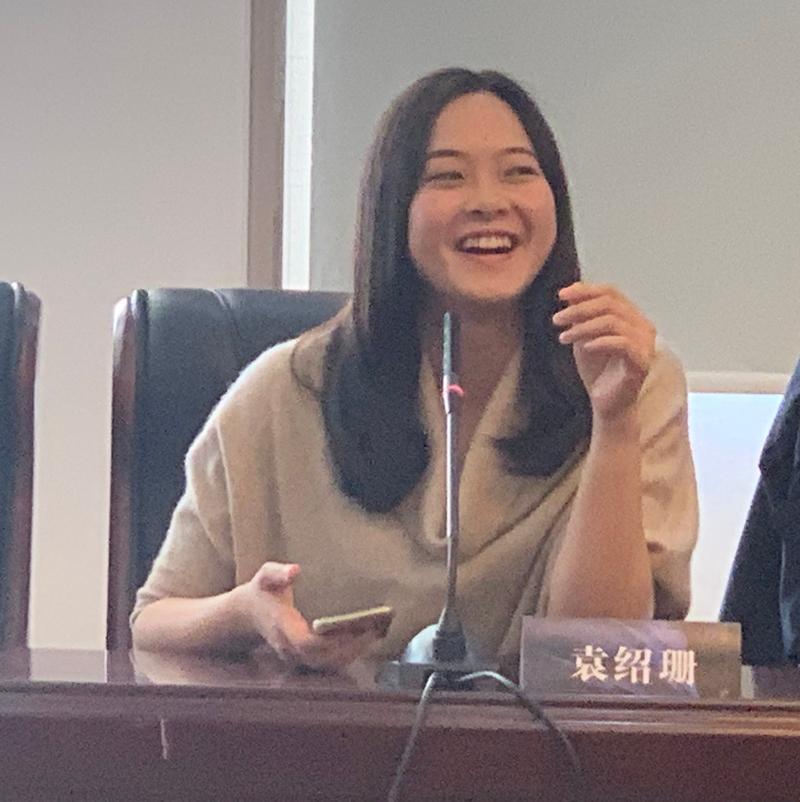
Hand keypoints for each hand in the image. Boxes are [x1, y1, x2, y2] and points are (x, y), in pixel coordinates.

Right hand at [238, 562, 377, 670]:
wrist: (245, 615)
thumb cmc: (261, 592)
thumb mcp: (265, 576)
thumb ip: (277, 572)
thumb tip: (295, 570)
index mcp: (283, 628)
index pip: (307, 643)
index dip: (330, 640)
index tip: (354, 627)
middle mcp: (290, 648)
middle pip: (323, 658)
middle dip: (351, 646)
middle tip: (376, 628)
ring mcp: (297, 657)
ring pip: (328, 664)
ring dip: (353, 651)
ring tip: (376, 633)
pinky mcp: (304, 658)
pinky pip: (329, 663)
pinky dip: (348, 654)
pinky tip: (365, 640)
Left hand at [552, 282, 654, 420]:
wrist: (606, 403)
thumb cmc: (597, 370)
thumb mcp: (583, 336)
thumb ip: (580, 315)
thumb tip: (570, 290)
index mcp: (631, 316)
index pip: (611, 292)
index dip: (585, 290)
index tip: (560, 295)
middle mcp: (643, 326)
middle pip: (611, 304)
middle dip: (579, 309)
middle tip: (557, 319)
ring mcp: (646, 343)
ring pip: (613, 322)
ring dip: (583, 327)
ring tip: (563, 337)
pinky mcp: (642, 362)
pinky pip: (623, 343)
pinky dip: (600, 342)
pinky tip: (584, 347)